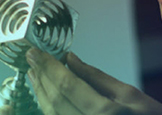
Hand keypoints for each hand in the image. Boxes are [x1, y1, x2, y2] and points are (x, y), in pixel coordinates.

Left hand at [26, 48, 161, 114]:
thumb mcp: (132, 94)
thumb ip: (97, 78)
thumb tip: (71, 60)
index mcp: (106, 113)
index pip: (67, 84)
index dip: (48, 66)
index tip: (36, 52)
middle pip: (55, 101)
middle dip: (40, 78)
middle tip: (30, 59)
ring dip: (40, 94)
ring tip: (34, 75)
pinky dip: (49, 110)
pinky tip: (46, 97)